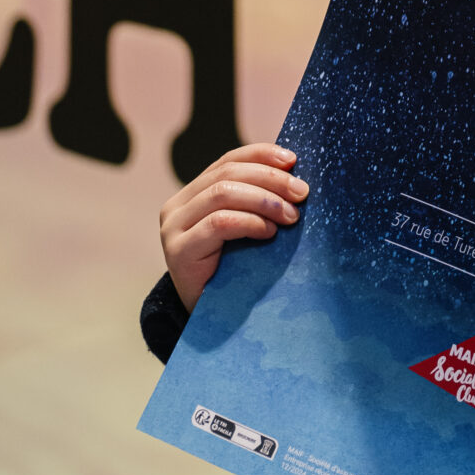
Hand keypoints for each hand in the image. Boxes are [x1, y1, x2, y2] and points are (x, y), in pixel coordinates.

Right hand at [159, 142, 307, 313]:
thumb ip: (255, 198)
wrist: (209, 320)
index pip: (228, 160)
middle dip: (271, 179)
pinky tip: (269, 232)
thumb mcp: (244, 227)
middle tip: (301, 193)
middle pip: (228, 174)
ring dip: (264, 200)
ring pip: (223, 193)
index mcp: (193, 192)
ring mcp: (173, 228)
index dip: (262, 154)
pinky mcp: (178, 251)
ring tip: (291, 216)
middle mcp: (177, 205)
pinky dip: (249, 222)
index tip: (293, 160)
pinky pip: (219, 222)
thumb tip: (294, 171)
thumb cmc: (234, 270)